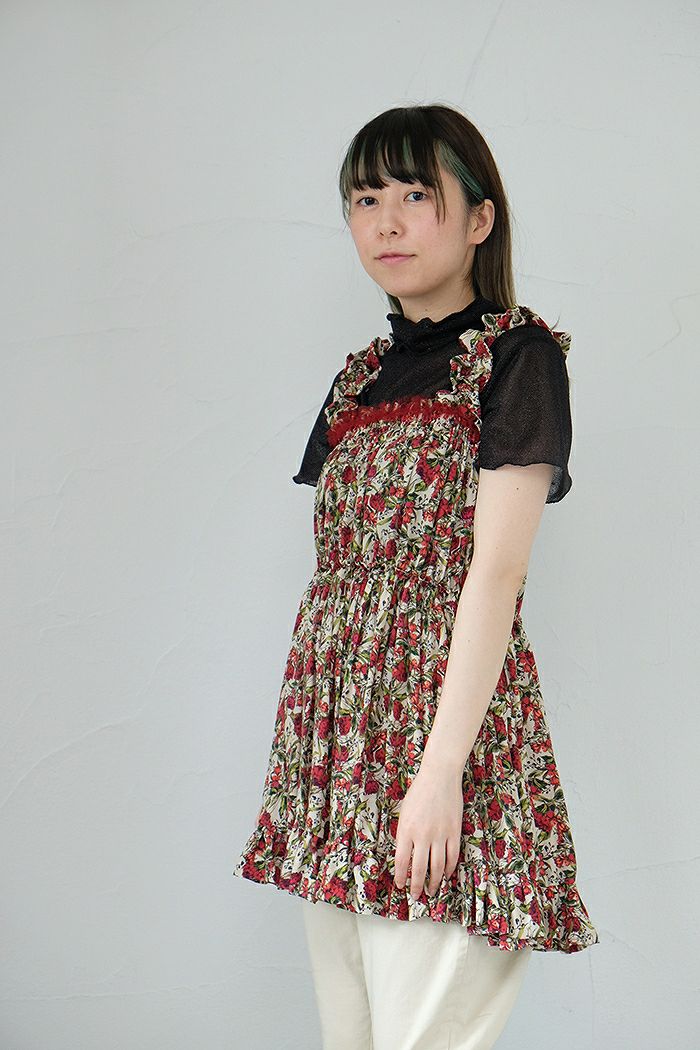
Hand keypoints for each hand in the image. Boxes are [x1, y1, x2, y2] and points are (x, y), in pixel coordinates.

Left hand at [392, 759, 463, 900]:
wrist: (439, 776)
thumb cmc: (418, 792)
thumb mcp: (404, 813)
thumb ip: (403, 834)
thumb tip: (404, 857)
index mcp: (406, 830)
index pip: (401, 862)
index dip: (401, 877)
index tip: (400, 886)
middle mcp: (423, 835)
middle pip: (419, 869)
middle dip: (417, 886)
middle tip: (416, 896)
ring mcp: (440, 835)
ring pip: (437, 867)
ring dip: (434, 883)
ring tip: (432, 892)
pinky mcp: (454, 832)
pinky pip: (452, 857)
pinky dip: (449, 869)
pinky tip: (445, 876)